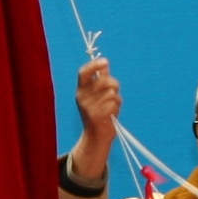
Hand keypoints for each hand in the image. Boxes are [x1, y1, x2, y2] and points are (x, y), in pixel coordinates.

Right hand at [67, 57, 119, 188]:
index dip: (94, 65)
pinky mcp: (97, 116)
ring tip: (111, 107)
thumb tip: (105, 63)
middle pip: (104, 81)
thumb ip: (101, 79)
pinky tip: (112, 114)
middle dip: (114, 84)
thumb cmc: (99, 113)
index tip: (105, 61)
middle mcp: (82, 97)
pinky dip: (116, 108)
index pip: (84, 73)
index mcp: (81, 90)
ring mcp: (89, 107)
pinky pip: (114, 104)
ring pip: (111, 93)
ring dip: (116, 99)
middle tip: (115, 91)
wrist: (96, 137)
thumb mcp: (96, 95)